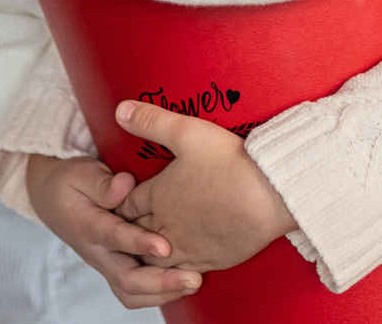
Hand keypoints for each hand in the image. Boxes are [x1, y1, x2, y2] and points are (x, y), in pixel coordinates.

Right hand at [26, 154, 201, 307]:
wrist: (53, 199)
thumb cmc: (72, 183)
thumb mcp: (82, 173)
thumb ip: (102, 182)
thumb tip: (124, 185)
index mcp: (88, 225)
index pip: (114, 237)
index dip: (139, 243)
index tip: (164, 246)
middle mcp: (98, 252)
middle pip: (126, 279)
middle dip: (160, 283)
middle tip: (191, 279)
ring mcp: (107, 264)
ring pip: (131, 292)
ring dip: (162, 293)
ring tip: (192, 283)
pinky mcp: (116, 268)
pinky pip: (135, 291)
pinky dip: (159, 293)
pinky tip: (183, 283)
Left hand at [112, 101, 293, 272]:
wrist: (270, 195)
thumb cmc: (230, 162)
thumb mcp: (187, 132)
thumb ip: (151, 121)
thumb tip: (119, 109)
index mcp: (158, 196)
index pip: (124, 206)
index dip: (116, 204)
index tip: (111, 203)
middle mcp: (167, 226)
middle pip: (134, 235)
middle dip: (125, 231)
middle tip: (118, 229)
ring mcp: (189, 247)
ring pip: (154, 259)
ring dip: (145, 254)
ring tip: (140, 250)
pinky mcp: (211, 260)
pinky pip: (181, 273)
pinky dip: (170, 271)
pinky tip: (172, 266)